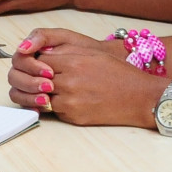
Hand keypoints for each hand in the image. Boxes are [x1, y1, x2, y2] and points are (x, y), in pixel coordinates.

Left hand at [7, 29, 161, 126]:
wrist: (140, 98)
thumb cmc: (120, 74)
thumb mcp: (94, 55)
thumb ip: (67, 54)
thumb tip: (44, 54)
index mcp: (73, 63)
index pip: (39, 61)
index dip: (35, 63)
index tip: (35, 64)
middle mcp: (69, 83)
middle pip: (35, 80)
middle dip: (31, 80)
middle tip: (31, 79)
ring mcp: (70, 102)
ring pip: (39, 99)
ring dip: (37, 96)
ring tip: (42, 92)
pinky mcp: (73, 117)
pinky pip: (54, 112)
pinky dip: (53, 107)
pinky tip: (60, 101)